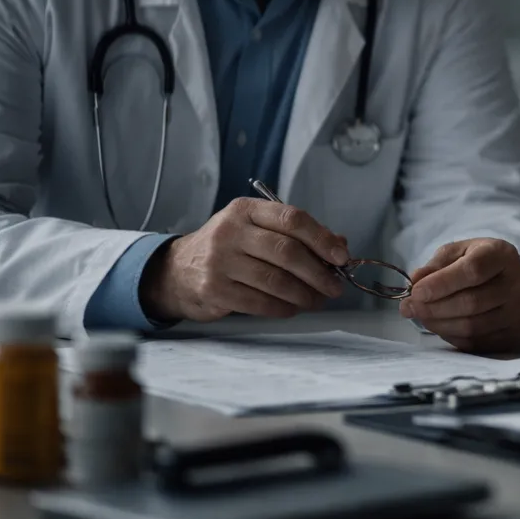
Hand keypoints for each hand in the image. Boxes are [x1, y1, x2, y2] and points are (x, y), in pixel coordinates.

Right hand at [140, 198, 349, 321]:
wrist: (178, 270)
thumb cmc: (230, 248)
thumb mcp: (257, 230)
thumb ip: (297, 235)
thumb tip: (340, 246)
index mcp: (246, 210)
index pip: (292, 219)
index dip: (322, 239)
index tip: (342, 257)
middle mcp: (231, 231)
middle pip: (287, 251)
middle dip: (318, 272)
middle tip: (335, 287)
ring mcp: (219, 261)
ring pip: (275, 280)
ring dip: (304, 294)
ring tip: (317, 301)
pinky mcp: (214, 289)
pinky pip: (259, 302)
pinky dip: (283, 308)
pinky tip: (293, 308)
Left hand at [401, 238, 519, 351]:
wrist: (507, 280)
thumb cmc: (477, 262)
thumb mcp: (456, 253)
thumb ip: (435, 266)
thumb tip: (415, 282)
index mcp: (501, 255)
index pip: (473, 270)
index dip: (441, 283)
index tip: (415, 292)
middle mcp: (516, 283)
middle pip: (472, 302)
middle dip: (434, 308)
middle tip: (409, 308)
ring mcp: (517, 312)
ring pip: (472, 326)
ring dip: (439, 324)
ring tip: (421, 316)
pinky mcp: (512, 334)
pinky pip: (476, 343)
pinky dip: (451, 337)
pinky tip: (440, 326)